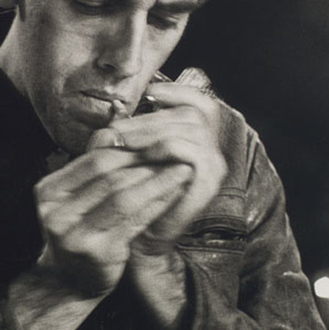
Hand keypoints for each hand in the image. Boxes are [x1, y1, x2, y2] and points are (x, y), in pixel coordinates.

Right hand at [32, 145, 188, 297]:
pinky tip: (174, 195)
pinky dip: (157, 205)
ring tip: (181, 170)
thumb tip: (118, 130)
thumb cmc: (78, 232)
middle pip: (110, 177)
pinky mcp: (98, 252)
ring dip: (158, 182)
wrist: (67, 281)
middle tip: (175, 153)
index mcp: (48, 191)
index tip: (156, 143)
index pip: (94, 160)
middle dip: (146, 163)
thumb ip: (92, 169)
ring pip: (124, 197)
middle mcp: (57, 213)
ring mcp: (75, 235)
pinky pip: (135, 221)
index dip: (128, 150)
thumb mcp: (74, 199)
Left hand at [89, 82, 225, 258]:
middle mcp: (212, 151)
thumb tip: (114, 109)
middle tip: (117, 128)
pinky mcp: (208, 182)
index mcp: (198, 142)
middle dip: (149, 117)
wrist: (140, 238)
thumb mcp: (127, 157)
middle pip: (190, 113)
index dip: (178, 92)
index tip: (149, 94)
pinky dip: (164, 146)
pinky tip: (141, 153)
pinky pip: (190, 151)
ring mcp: (214, 167)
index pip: (202, 103)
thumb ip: (126, 132)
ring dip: (150, 130)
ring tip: (121, 139)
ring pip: (189, 127)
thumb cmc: (132, 196)